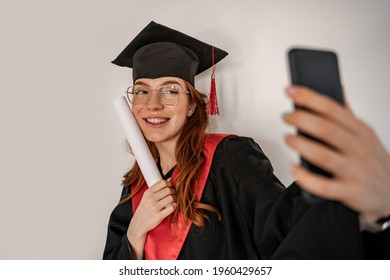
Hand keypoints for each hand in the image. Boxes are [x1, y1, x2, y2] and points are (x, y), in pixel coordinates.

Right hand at [127, 180, 176, 258]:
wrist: (139, 224)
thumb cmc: (145, 209)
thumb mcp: (146, 197)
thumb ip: (156, 190)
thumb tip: (169, 181)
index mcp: (148, 192)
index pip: (162, 183)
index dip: (169, 184)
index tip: (170, 187)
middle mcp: (151, 199)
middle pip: (168, 190)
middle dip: (173, 192)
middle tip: (173, 195)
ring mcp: (155, 208)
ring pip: (171, 198)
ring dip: (175, 199)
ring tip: (172, 201)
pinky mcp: (159, 216)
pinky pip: (172, 207)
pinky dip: (174, 206)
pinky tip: (172, 207)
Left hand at [283, 86, 389, 221]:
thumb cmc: (372, 161)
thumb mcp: (364, 134)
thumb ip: (347, 114)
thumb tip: (337, 89)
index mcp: (359, 131)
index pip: (333, 109)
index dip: (309, 98)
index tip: (290, 90)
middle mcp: (357, 148)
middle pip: (326, 129)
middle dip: (301, 119)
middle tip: (286, 117)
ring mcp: (354, 171)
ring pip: (323, 155)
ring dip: (300, 144)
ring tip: (288, 138)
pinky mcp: (349, 191)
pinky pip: (323, 186)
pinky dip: (305, 178)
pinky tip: (293, 168)